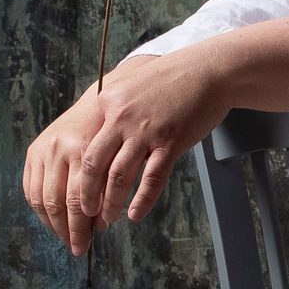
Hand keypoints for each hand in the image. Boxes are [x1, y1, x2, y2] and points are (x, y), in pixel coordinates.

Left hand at [22, 50, 228, 254]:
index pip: (84, 145)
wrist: (208, 70)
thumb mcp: (132, 85)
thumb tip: (100, 141)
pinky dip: (142, 200)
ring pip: (119, 176)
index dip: (81, 172)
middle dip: (87, 194)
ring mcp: (146, 131)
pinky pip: (152, 179)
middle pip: (94, 165)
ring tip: (110, 218)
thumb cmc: (172, 79)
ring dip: (112, 202)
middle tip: (87, 212)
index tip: (81, 189)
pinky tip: (136, 214)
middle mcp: (121, 117)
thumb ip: (114, 110)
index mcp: (107, 101)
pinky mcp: (170, 142)